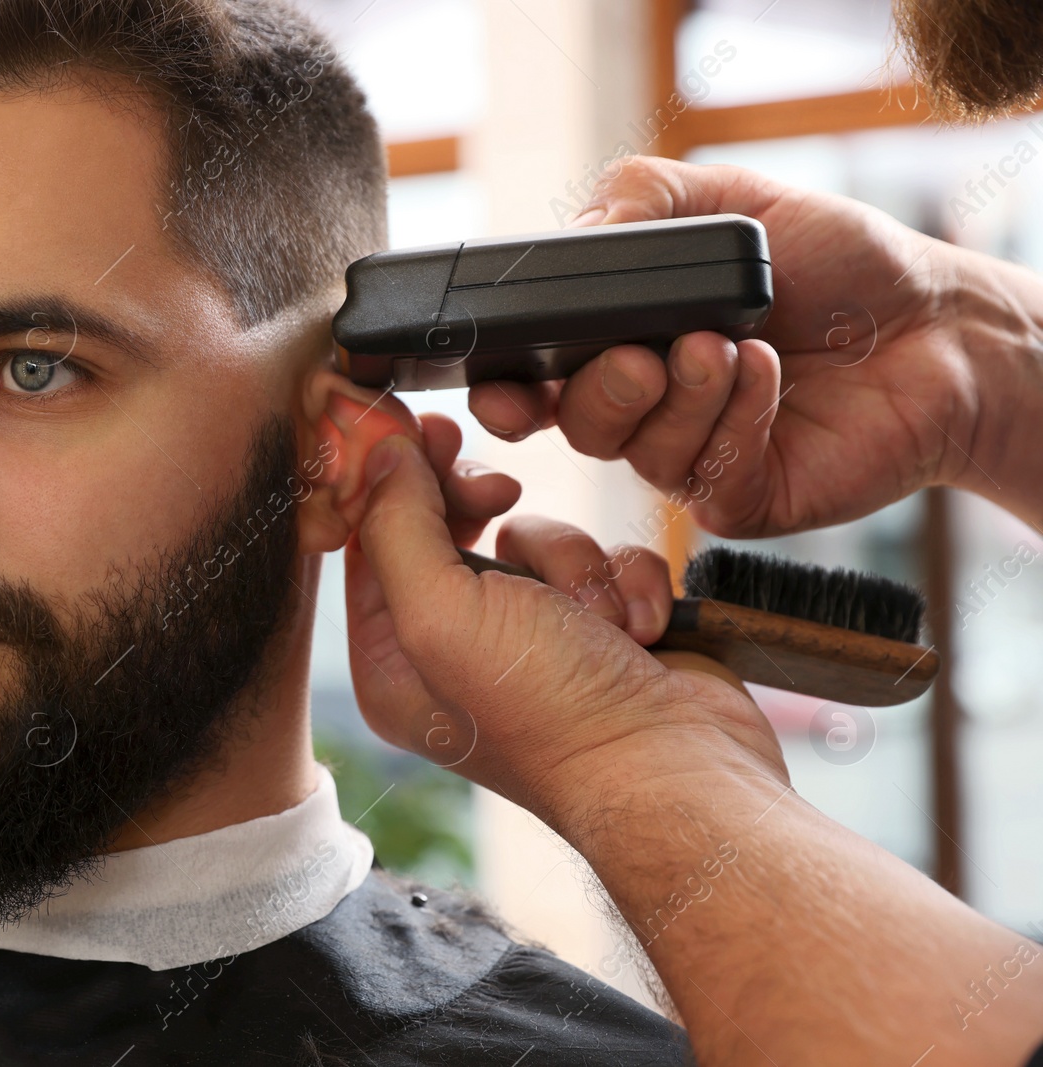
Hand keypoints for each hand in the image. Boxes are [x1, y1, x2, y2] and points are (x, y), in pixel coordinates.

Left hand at [343, 426, 782, 819]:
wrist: (680, 769)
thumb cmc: (553, 709)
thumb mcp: (444, 613)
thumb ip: (397, 527)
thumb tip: (382, 456)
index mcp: (394, 662)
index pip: (369, 545)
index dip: (394, 482)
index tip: (426, 431)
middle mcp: (457, 651)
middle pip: (449, 528)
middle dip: (487, 512)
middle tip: (501, 493)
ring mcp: (534, 640)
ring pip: (534, 536)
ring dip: (571, 562)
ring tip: (594, 618)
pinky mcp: (602, 630)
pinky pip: (601, 559)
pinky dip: (625, 583)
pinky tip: (640, 632)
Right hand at [467, 155, 1038, 536]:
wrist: (937, 325)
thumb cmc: (837, 264)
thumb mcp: (729, 201)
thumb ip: (639, 198)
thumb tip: (575, 231)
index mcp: (619, 341)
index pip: (531, 381)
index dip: (504, 393)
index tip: (507, 391)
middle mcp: (644, 407)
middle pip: (572, 423)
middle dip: (598, 390)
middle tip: (642, 355)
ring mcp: (687, 458)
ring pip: (634, 452)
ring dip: (680, 395)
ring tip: (731, 346)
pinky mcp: (738, 498)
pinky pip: (702, 477)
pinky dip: (733, 420)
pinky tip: (770, 376)